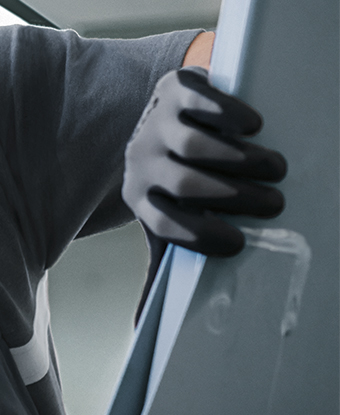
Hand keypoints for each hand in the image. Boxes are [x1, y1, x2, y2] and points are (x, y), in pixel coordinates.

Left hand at [123, 67, 286, 255]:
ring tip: (275, 168)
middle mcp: (141, 160)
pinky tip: (254, 126)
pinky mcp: (175, 87)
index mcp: (139, 198)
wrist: (163, 116)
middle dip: (236, 196)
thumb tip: (144, 327)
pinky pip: (201, 100)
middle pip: (186, 183)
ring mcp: (156, 122)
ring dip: (242, 159)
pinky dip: (230, 114)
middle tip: (275, 202)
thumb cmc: (174, 181)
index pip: (163, 224)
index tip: (240, 242)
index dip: (202, 235)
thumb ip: (161, 266)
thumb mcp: (164, 219)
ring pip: (197, 145)